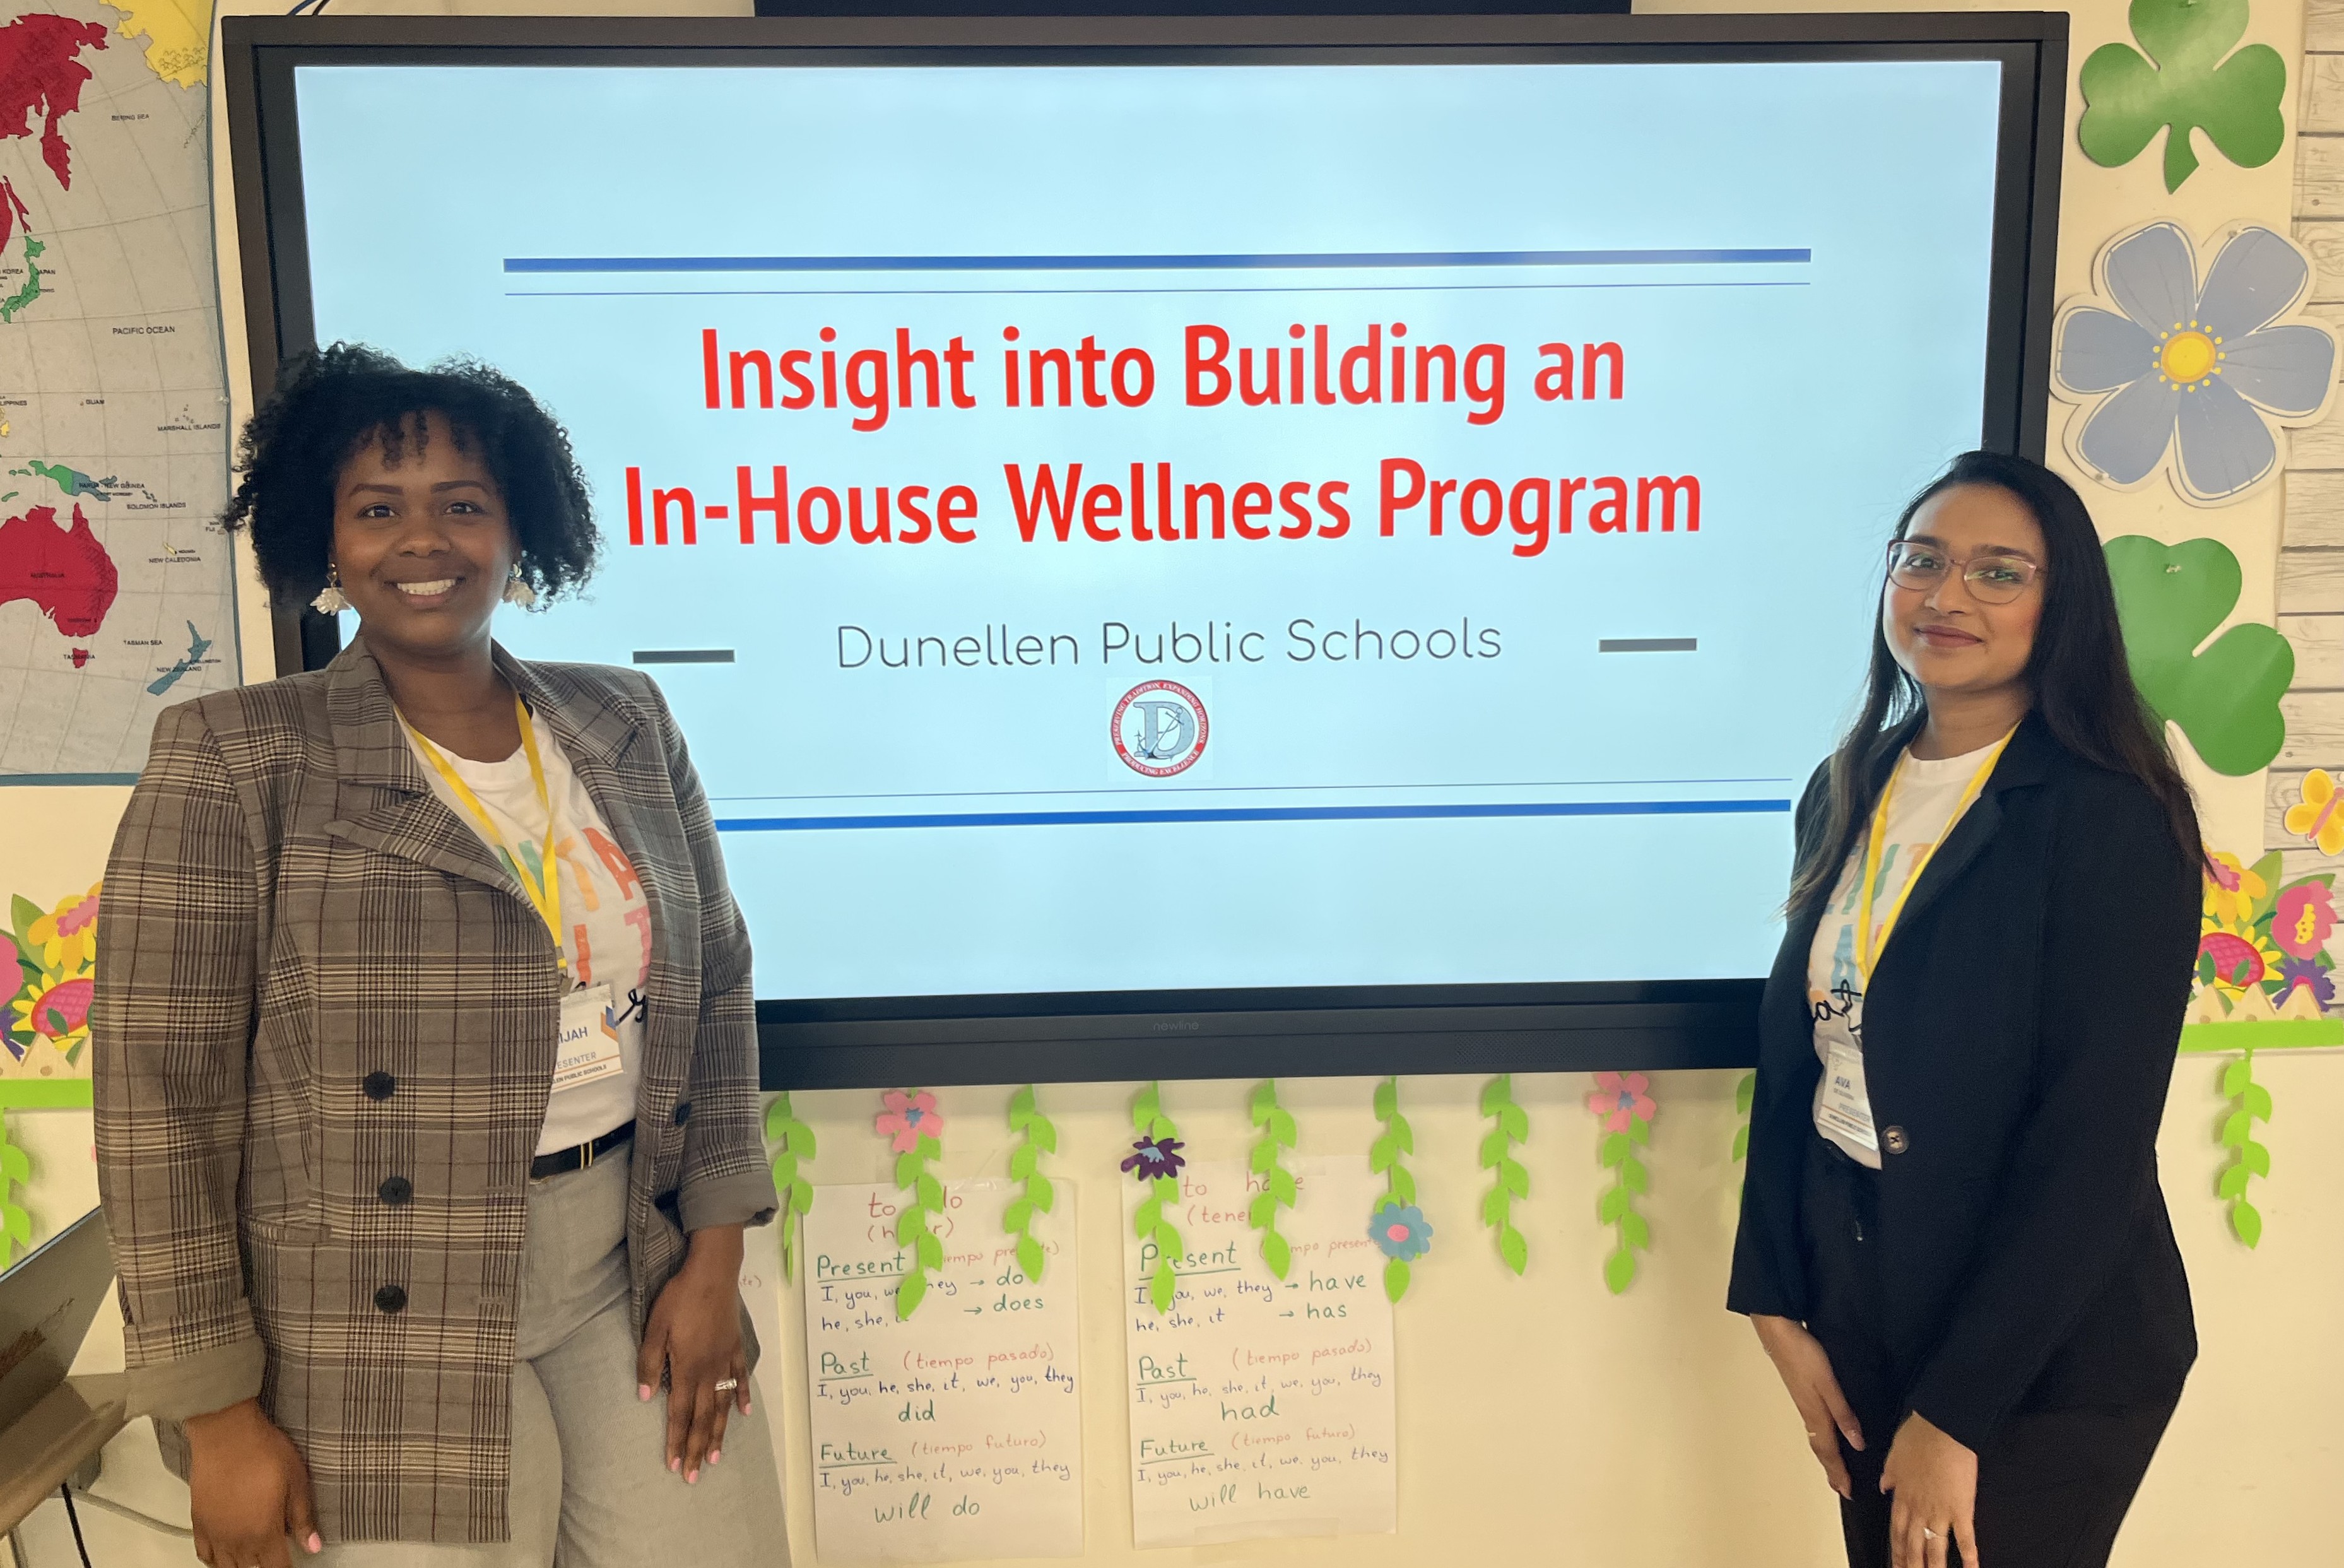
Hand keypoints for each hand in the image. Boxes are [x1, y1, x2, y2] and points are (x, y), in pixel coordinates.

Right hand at [183, 1398, 319, 1566]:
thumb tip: (313, 1546)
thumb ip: (303, 1518)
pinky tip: (224, 1556)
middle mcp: (237, 1540)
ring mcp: (215, 1533)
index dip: (287, 1567)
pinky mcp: (199, 1522)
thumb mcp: (296, 1482)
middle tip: (275, 1553)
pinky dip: (215, 1561)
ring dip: (242, 1564)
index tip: (292, 1562)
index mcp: (264, 1532)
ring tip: (255, 1556)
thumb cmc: (263, 1452)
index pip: (278, 1567)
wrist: (226, 1435)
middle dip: (266, 1565)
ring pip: (227, 1567)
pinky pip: (204, 1555)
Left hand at [638, 1222, 750, 1483]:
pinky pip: (740, 1377)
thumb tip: (645, 1397)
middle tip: (695, 1476)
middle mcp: (709, 1370)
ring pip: (722, 1404)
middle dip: (698, 1448)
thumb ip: (650, 1363)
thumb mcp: (654, 1328)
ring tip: (717, 1458)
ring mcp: (726, 1360)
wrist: (713, 1272)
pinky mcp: (736, 1347)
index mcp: (687, 1368)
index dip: (677, 1441)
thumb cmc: (679, 1298)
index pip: (680, 1413)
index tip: (675, 1466)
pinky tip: (743, 1413)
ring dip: (720, 1433)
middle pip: (703, 1417)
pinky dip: (741, 1396)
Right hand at [1750, 1314, 1864, 1498]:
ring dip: (1826, 1456)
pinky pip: (1813, 1425)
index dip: (1839, 1472)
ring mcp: (1802, 1402)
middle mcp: (1808, 1413)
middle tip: (1841, 1488)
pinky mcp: (1801, 1392)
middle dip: (1831, 1469)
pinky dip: (1821, 1438)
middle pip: (1819, 1448)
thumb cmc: (1804, 1355)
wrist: (1777, 1331)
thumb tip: (1857, 1443)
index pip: (1829, 1451)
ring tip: (1834, 1468)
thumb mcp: (1829, 1384)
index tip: (1848, 1492)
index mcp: (1815, 1414)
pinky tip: (1826, 1433)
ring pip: (1815, 1437)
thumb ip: (1843, 1413)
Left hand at [1880, 1412, 1978, 1566]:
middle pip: (1913, 1546)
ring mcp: (1940, 1512)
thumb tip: (1884, 1486)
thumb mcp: (1894, 1455)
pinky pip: (1965, 1539)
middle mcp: (1919, 1509)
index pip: (1897, 1532)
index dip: (1897, 1552)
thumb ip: (1889, 1475)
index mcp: (1902, 1496)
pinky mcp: (1962, 1510)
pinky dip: (1968, 1557)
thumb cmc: (1918, 1436)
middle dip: (1912, 1566)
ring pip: (1934, 1549)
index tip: (1896, 1565)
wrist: (1942, 1427)